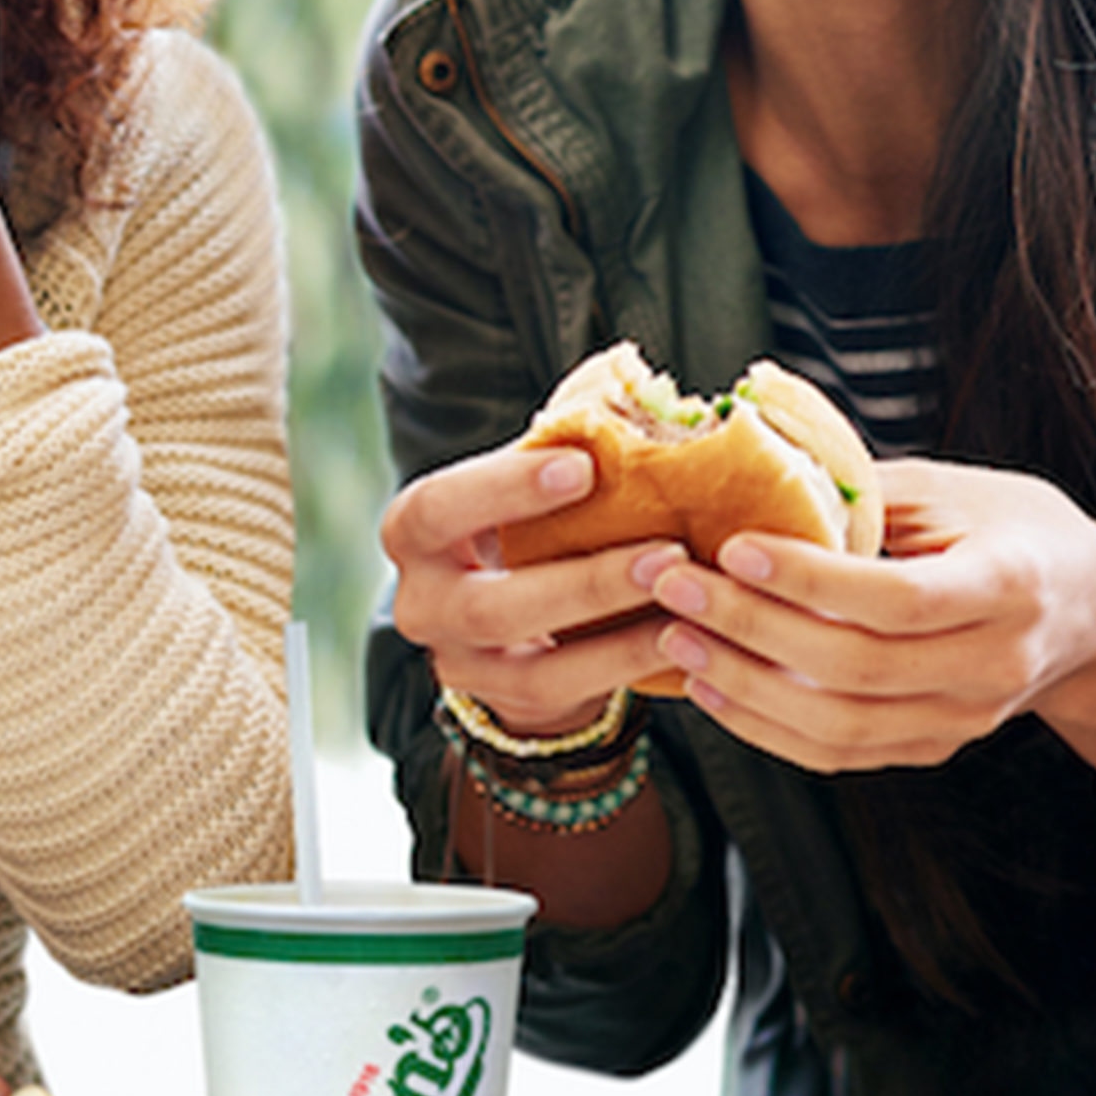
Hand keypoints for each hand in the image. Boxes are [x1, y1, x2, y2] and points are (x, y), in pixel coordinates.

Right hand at [381, 440, 685, 740]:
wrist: (506, 612)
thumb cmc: (519, 520)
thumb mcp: (518, 483)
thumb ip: (553, 448)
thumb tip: (627, 393)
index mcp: (413, 529)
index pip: (440, 508)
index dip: (506, 489)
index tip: (584, 467)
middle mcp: (420, 603)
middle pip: (487, 607)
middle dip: (584, 582)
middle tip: (664, 552)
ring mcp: (459, 662)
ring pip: (532, 664)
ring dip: (616, 634)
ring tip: (682, 598)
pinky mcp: (504, 701)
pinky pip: (566, 691)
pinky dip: (624, 663)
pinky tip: (674, 636)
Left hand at [642, 457, 1095, 804]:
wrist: (1091, 612)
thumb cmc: (1011, 528)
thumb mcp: (954, 488)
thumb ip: (865, 491)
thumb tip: (755, 465)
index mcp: (1008, 586)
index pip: (898, 599)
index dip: (811, 580)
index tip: (733, 546)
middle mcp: (993, 666)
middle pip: (858, 667)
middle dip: (753, 628)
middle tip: (673, 586)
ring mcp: (966, 719)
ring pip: (844, 728)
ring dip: (747, 688)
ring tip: (674, 641)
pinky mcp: (935, 747)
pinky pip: (843, 755)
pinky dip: (769, 729)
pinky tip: (712, 689)